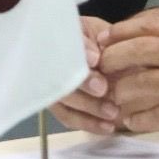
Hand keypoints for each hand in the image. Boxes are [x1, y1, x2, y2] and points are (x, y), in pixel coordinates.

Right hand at [48, 16, 119, 133]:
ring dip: (88, 108)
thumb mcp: (98, 31)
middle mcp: (46, 64)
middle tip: (103, 88)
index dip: (76, 53)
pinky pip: (68, 118)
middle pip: (57, 76)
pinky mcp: (59, 105)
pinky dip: (88, 123)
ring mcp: (50, 85)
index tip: (96, 60)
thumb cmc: (101, 40)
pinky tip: (107, 127)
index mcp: (54, 38)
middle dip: (81, 83)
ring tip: (112, 112)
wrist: (109, 56)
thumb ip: (93, 43)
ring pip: (62, 101)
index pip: (58, 45)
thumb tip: (92, 58)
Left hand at [94, 8, 158, 153]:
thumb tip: (141, 40)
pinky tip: (133, 121)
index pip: (151, 23)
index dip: (122, 30)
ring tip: (115, 98)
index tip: (106, 38)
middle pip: (140, 49)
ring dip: (122, 91)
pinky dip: (138, 118)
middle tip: (101, 67)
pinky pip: (154, 114)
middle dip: (113, 58)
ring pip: (142, 83)